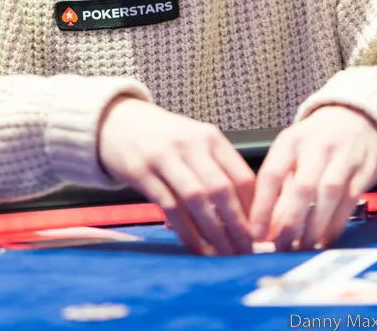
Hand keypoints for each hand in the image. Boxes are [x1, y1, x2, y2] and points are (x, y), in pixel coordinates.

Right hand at [97, 98, 255, 255]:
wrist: (118, 122)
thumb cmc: (164, 138)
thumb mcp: (195, 144)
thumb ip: (217, 171)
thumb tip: (243, 216)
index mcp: (210, 138)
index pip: (242, 177)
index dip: (254, 210)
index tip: (258, 234)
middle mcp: (190, 144)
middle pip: (222, 189)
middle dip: (237, 226)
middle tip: (245, 251)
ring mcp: (164, 157)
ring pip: (197, 199)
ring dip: (213, 232)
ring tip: (223, 254)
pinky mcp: (141, 171)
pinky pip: (169, 206)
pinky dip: (185, 230)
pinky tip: (195, 246)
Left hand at [250, 105, 376, 251]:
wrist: (359, 119)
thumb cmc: (316, 142)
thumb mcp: (291, 152)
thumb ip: (279, 186)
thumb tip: (265, 228)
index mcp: (291, 142)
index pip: (271, 174)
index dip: (262, 207)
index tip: (255, 234)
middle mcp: (317, 147)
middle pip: (303, 187)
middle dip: (290, 221)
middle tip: (279, 246)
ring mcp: (344, 158)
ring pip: (329, 196)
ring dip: (314, 227)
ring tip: (301, 248)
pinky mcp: (365, 171)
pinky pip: (349, 202)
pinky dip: (335, 225)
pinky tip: (324, 240)